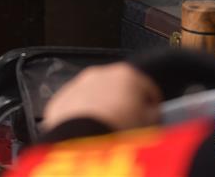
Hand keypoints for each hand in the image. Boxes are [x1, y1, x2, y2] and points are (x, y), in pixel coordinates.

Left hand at [42, 62, 161, 132]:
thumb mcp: (150, 124)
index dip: (152, 104)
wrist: (81, 140)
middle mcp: (100, 74)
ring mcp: (78, 85)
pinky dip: (82, 116)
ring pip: (95, 96)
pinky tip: (88, 132)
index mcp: (127, 74)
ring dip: (101, 108)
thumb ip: (153, 113)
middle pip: (118, 89)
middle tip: (128, 125)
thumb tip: (152, 113)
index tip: (152, 115)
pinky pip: (76, 107)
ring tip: (106, 130)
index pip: (147, 87)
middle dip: (124, 104)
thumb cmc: (117, 130)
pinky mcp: (61, 100)